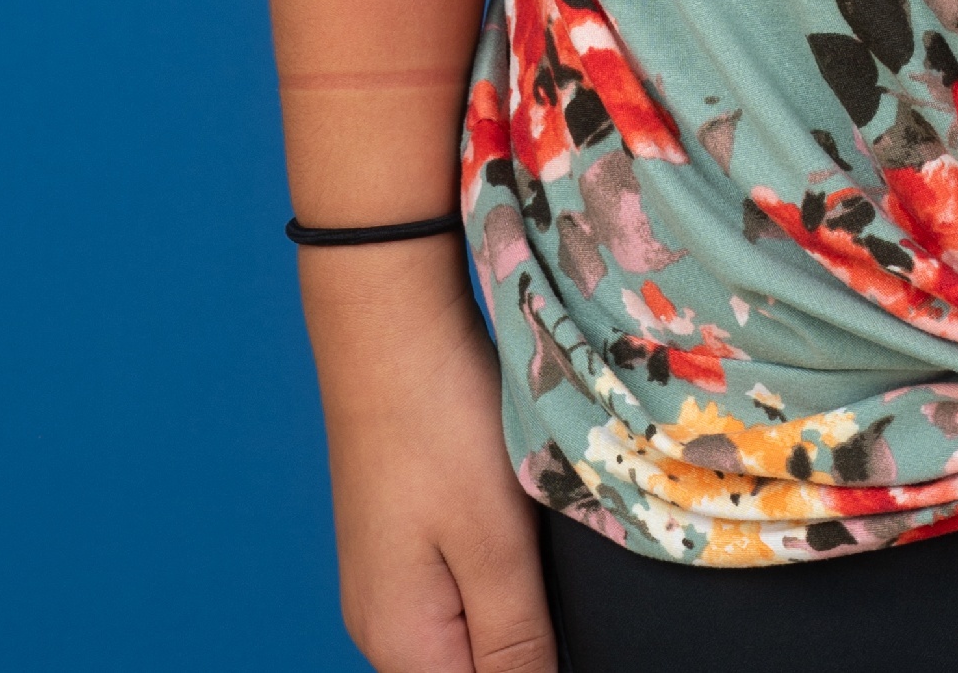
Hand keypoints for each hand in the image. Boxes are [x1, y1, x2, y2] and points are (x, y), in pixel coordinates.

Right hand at [303, 251, 556, 672]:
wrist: (387, 320)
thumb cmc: (439, 426)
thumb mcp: (493, 544)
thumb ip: (516, 643)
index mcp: (401, 645)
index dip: (542, 672)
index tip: (575, 619)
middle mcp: (382, 627)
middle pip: (473, 671)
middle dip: (532, 648)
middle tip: (571, 577)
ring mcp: (390, 581)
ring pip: (469, 633)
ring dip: (520, 611)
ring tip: (555, 551)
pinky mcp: (403, 539)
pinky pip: (459, 589)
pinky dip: (500, 574)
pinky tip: (529, 531)